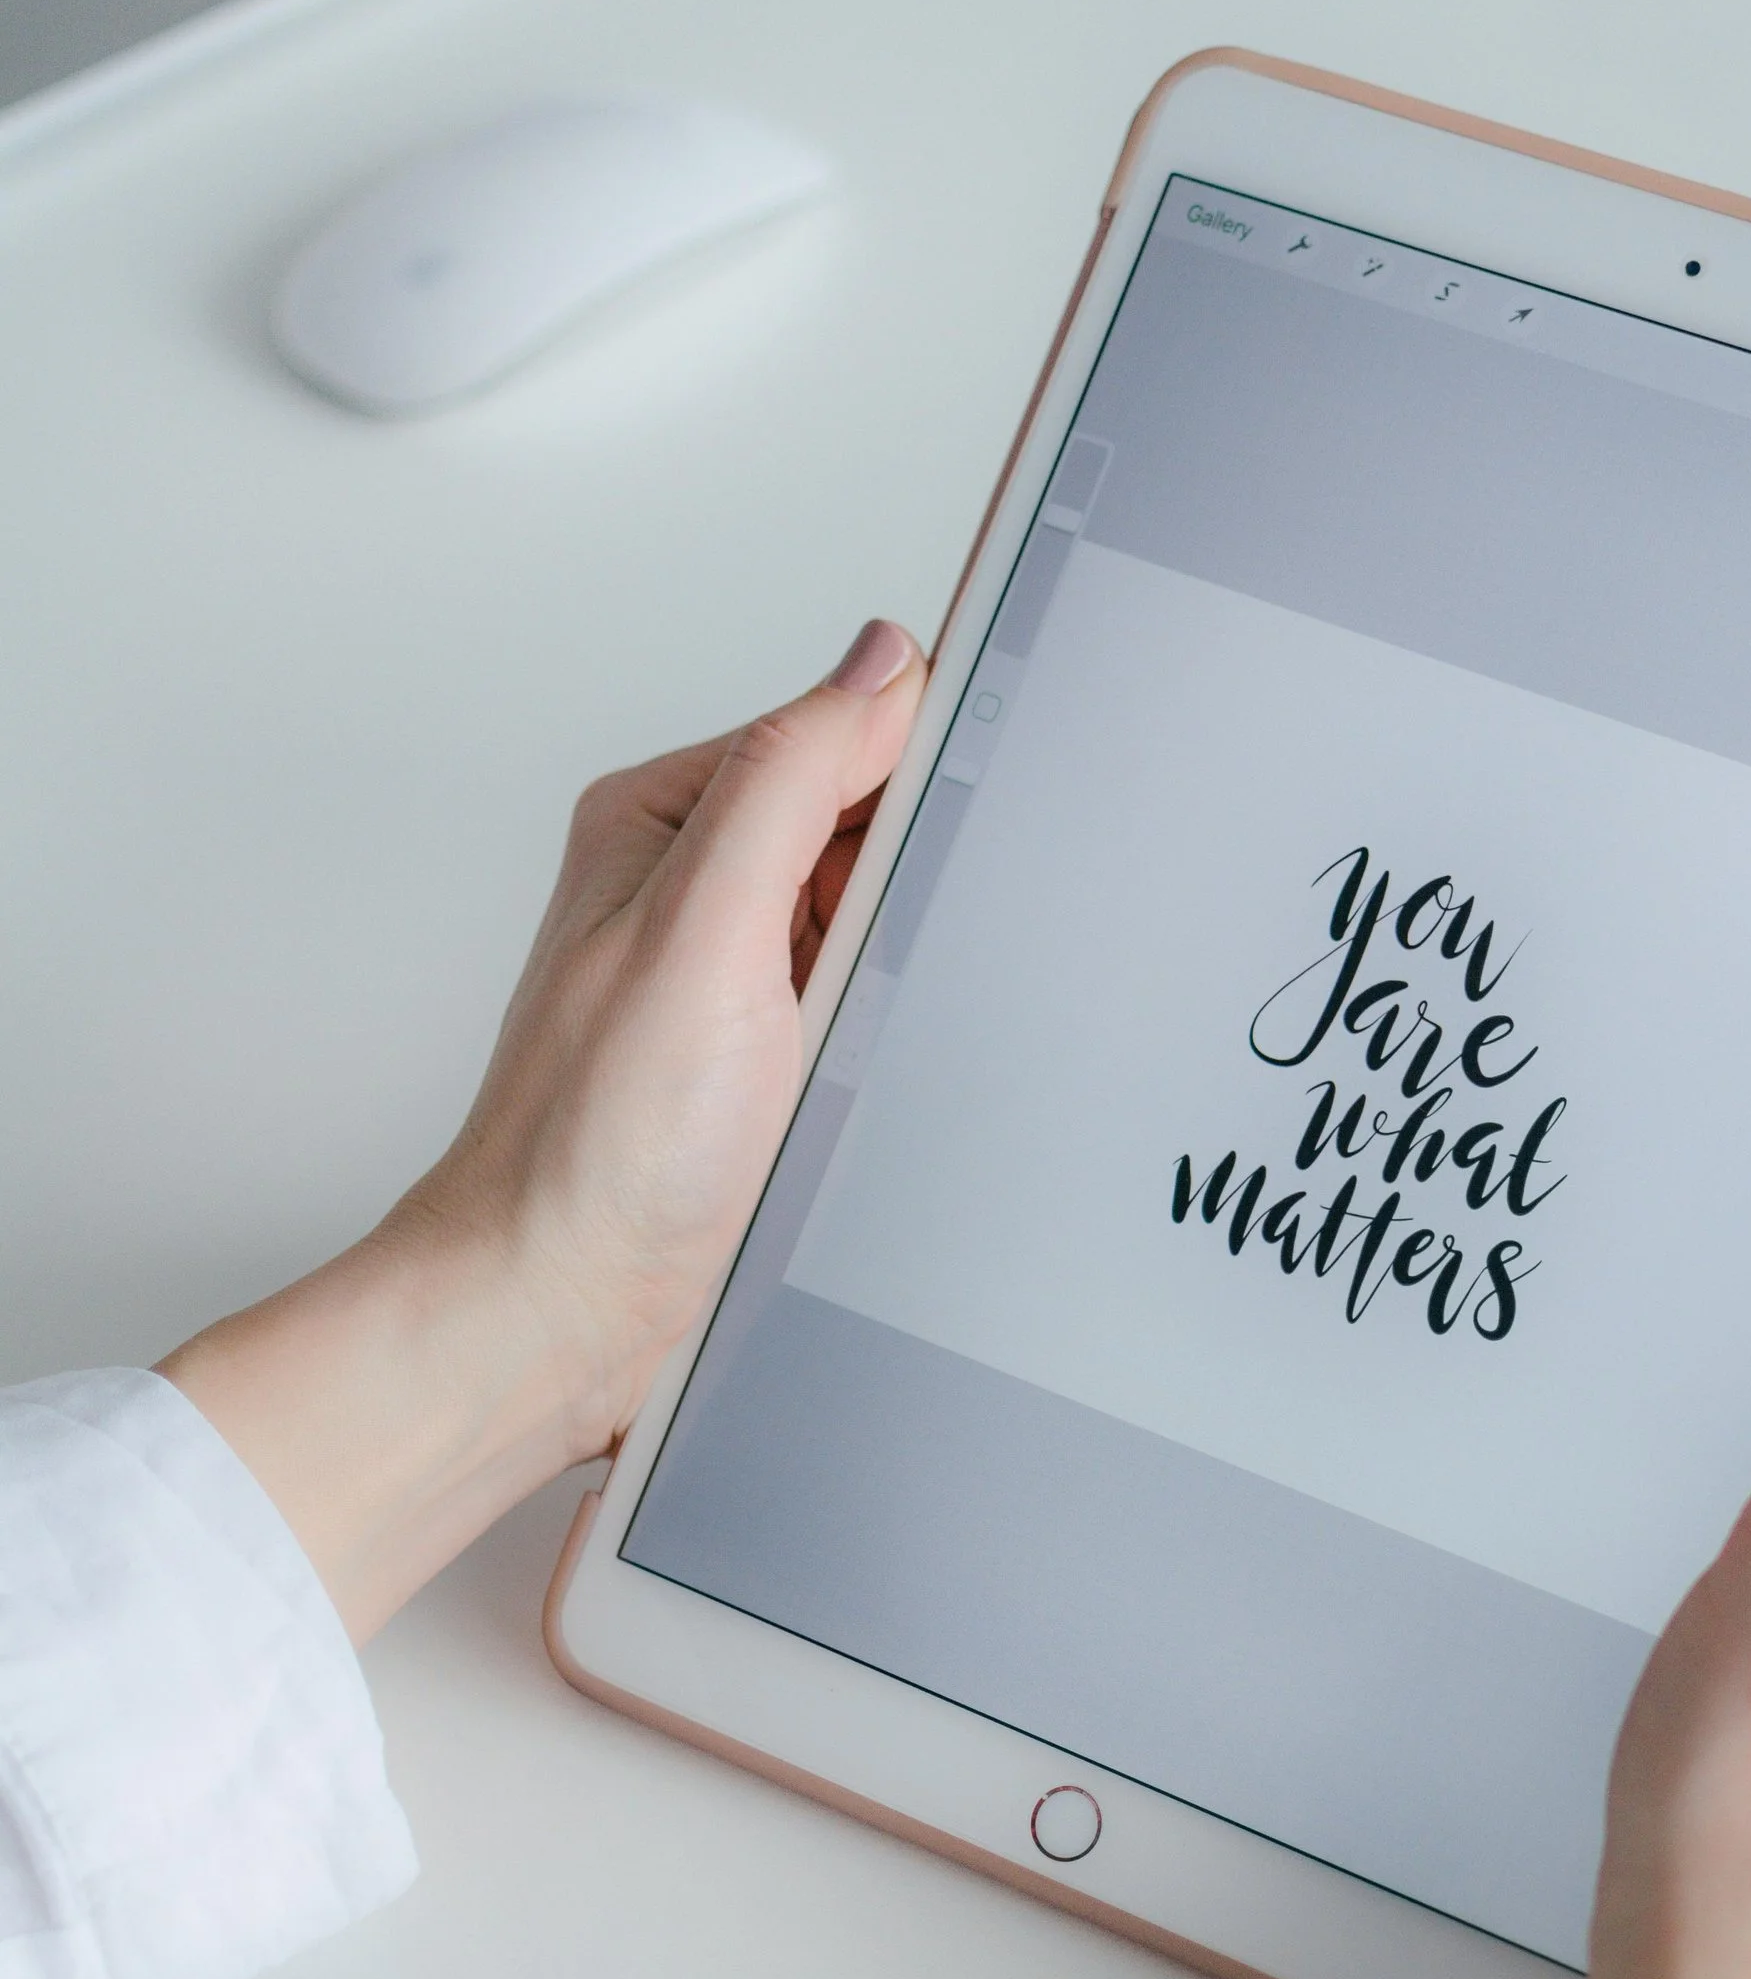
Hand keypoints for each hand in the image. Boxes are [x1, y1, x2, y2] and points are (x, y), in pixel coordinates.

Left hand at [162, 621, 925, 1638]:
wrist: (560, 1314)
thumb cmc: (597, 1148)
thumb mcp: (706, 929)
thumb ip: (790, 781)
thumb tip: (880, 664)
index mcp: (662, 823)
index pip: (832, 734)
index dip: (915, 770)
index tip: (962, 821)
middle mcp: (689, 893)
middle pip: (866, 832)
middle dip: (913, 888)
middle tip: (881, 971)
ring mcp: (728, 983)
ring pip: (878, 928)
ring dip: (904, 974)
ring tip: (858, 1043)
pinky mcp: (762, 1066)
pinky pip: (868, 1014)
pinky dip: (891, 1038)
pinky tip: (869, 1083)